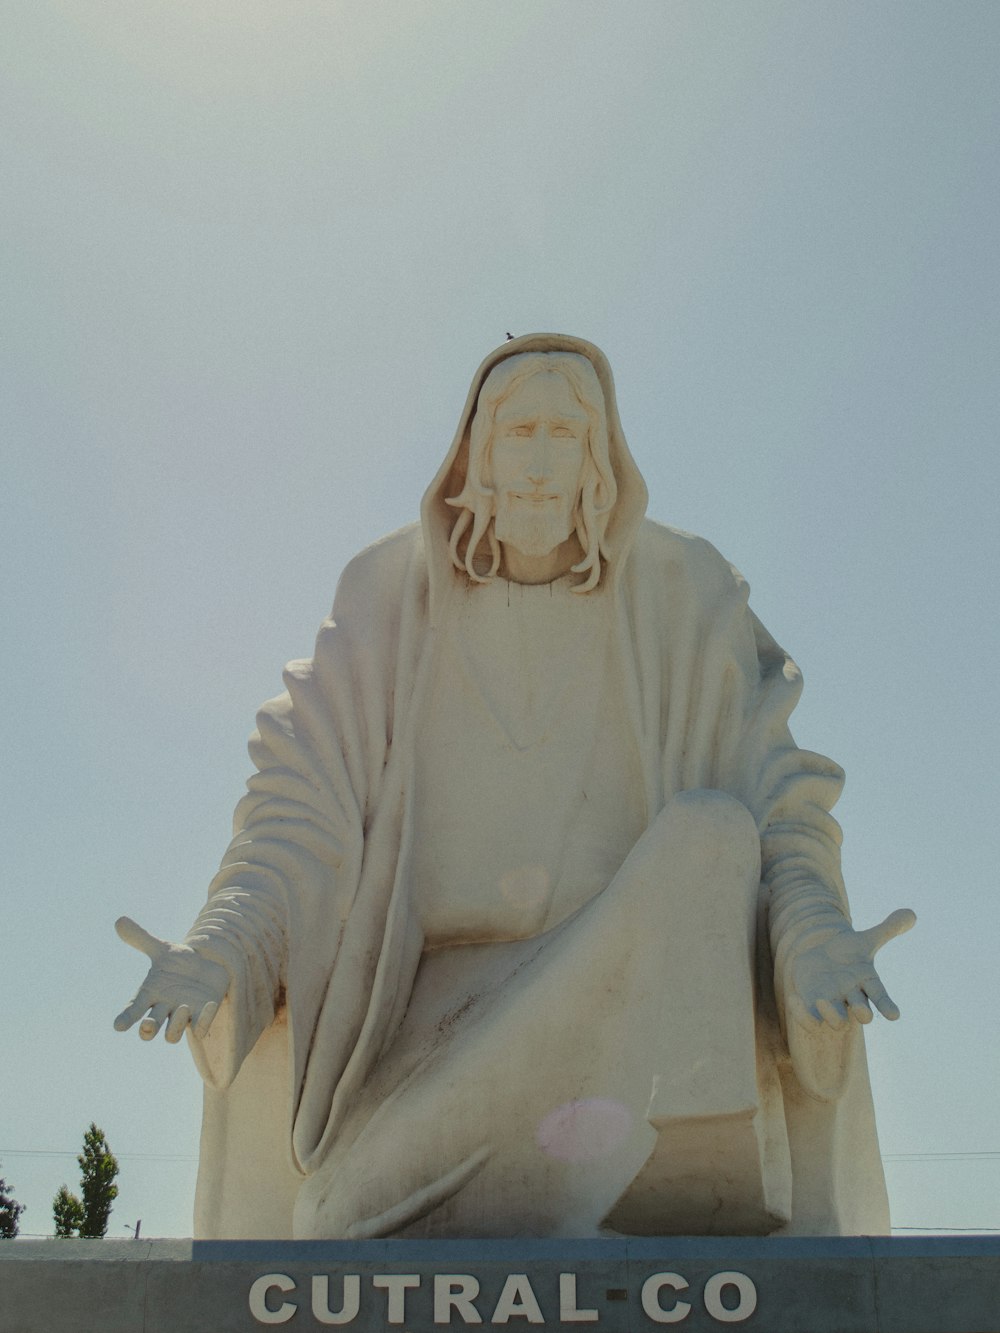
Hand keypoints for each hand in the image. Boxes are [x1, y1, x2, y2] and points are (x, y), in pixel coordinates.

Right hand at [113, 916, 228, 1042]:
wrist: (207, 968)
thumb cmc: (179, 963)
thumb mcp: (162, 949)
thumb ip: (142, 938)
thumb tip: (119, 920)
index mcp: (150, 994)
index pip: (133, 1010)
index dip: (126, 1018)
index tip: (118, 1025)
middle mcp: (164, 1009)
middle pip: (150, 1029)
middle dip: (148, 1029)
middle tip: (147, 1025)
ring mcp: (183, 1016)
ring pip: (172, 1035)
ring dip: (176, 1025)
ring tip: (183, 1006)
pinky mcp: (202, 1018)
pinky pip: (201, 1029)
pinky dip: (204, 1020)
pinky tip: (210, 1004)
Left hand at [786, 908, 915, 1029]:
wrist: (819, 961)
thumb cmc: (846, 953)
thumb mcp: (863, 940)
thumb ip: (887, 929)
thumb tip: (912, 913)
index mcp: (866, 981)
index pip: (880, 995)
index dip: (887, 1005)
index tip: (894, 1015)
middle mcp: (852, 997)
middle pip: (862, 1014)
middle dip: (862, 1012)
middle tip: (862, 1010)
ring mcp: (832, 1004)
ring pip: (837, 1022)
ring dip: (832, 1014)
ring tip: (822, 999)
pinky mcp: (812, 1007)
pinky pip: (810, 1020)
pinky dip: (802, 1014)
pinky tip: (794, 999)